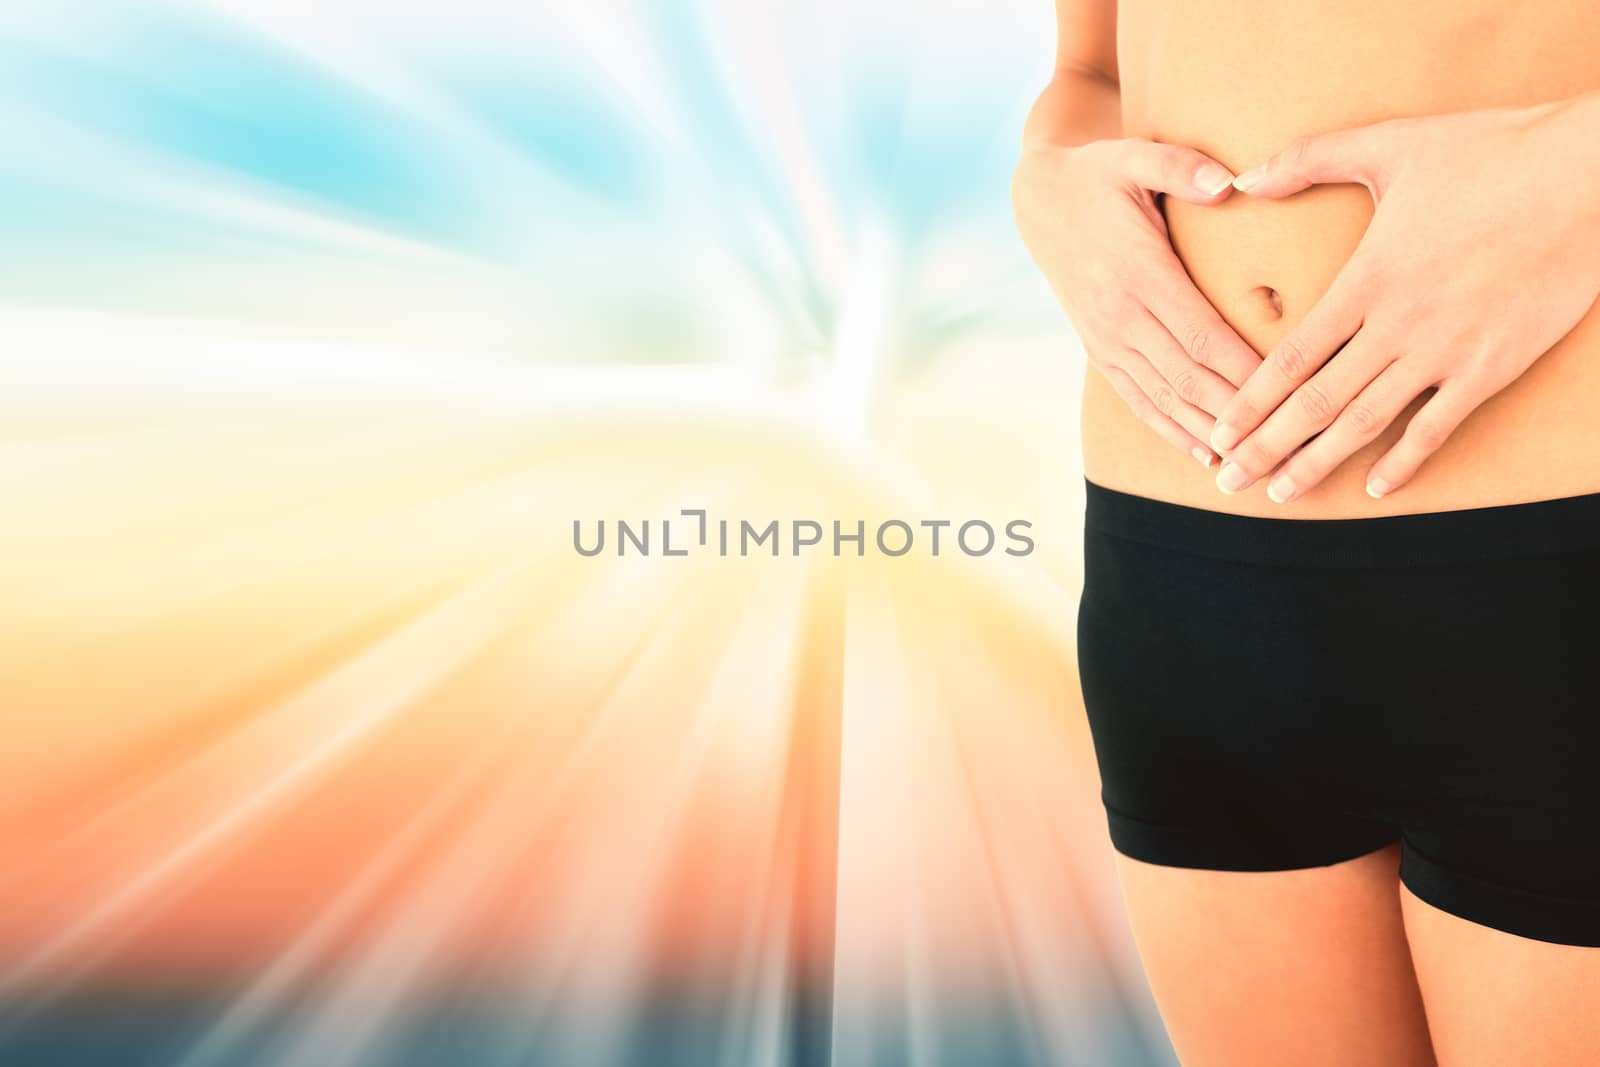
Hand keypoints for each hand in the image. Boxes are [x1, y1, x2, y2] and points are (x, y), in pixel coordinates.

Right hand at [1013, 138, 1262, 465]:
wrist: (1038, 200)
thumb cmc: (1098, 174)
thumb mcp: (1134, 155)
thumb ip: (1182, 166)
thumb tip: (1230, 184)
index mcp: (1138, 272)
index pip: (1203, 334)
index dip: (1246, 370)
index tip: (1290, 394)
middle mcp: (1119, 316)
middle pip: (1189, 378)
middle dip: (1238, 415)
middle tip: (1288, 442)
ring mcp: (1106, 339)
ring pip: (1165, 399)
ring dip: (1209, 434)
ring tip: (1253, 463)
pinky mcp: (1099, 351)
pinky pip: (1138, 400)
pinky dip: (1172, 431)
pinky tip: (1206, 454)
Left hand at [1210, 99, 1599, 500]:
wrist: (1590, 173)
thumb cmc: (1489, 151)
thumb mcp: (1388, 145)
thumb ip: (1307, 160)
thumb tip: (1241, 180)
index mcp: (1366, 280)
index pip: (1290, 358)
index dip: (1249, 402)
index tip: (1217, 432)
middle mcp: (1398, 325)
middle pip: (1315, 403)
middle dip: (1265, 447)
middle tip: (1227, 482)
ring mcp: (1446, 350)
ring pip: (1366, 422)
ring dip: (1318, 462)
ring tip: (1281, 494)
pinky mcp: (1494, 365)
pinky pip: (1439, 426)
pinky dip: (1405, 461)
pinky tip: (1375, 487)